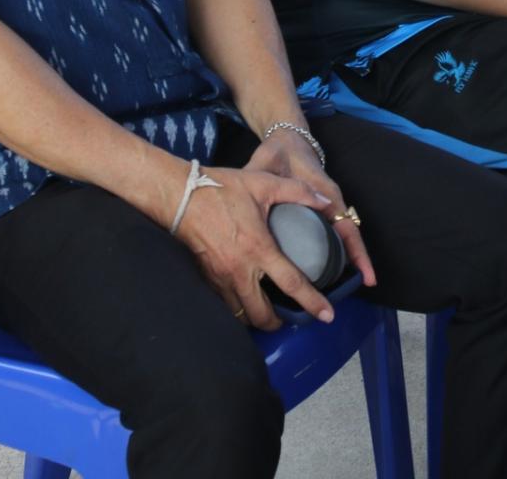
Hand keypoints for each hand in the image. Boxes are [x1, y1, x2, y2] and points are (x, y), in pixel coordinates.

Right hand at [168, 164, 339, 330]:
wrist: (179, 195)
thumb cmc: (221, 188)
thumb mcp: (263, 183)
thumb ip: (299, 192)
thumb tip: (326, 201)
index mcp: (259, 249)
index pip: (292, 284)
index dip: (313, 303)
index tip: (327, 316)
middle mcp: (240, 270)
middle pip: (262, 315)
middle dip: (277, 323)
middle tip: (287, 317)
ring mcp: (220, 277)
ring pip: (240, 315)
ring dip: (255, 317)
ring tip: (266, 310)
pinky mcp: (205, 278)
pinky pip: (224, 304)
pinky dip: (236, 307)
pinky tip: (244, 297)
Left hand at [243, 129, 376, 292]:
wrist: (287, 138)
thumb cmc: (279, 152)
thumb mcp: (267, 166)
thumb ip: (256, 183)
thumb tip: (238, 201)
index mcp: (324, 194)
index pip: (345, 226)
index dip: (356, 252)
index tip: (366, 275)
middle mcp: (331, 202)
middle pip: (349, 235)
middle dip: (358, 260)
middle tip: (363, 286)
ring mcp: (327, 205)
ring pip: (342, 235)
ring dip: (348, 257)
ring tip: (347, 284)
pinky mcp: (320, 208)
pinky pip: (332, 231)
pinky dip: (335, 249)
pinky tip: (328, 269)